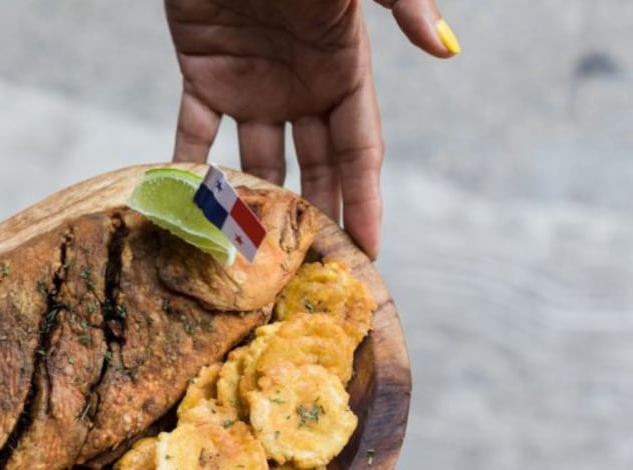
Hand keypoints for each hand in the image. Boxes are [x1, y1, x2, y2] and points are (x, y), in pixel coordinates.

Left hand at [166, 0, 458, 257]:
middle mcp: (300, 85)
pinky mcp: (201, 73)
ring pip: (256, 159)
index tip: (368, 252)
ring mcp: (250, 83)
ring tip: (252, 258)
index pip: (361, 149)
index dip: (365, 199)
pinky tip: (192, 210)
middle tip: (311, 273)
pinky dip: (192, 166)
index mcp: (343, 68)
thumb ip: (401, 5)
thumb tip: (447, 50)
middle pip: (314, 167)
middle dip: (316, 217)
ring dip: (254, 205)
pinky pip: (195, 130)